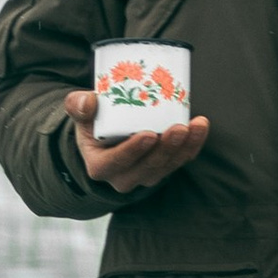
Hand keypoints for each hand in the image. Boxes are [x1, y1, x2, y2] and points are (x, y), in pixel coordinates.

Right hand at [65, 92, 210, 199]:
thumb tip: (88, 100)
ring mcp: (146, 174)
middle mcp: (124, 177)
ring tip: (195, 125)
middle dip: (166, 149)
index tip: (149, 134)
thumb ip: (77, 105)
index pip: (117, 162)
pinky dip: (193, 144)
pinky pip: (181, 159)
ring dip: (184, 147)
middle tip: (178, 128)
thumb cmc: (92, 123)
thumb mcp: (80, 115)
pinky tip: (200, 126)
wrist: (106, 135)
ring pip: (168, 166)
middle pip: (148, 167)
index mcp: (100, 166)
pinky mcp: (163, 167)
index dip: (133, 151)